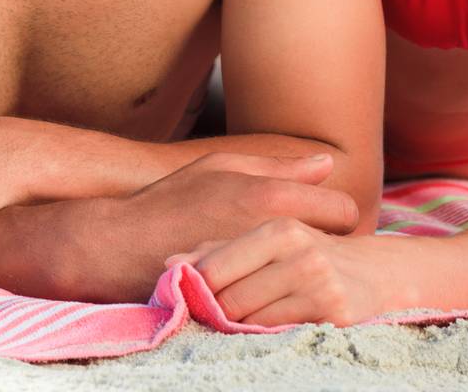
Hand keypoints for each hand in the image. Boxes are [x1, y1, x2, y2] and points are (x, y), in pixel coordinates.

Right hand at [26, 150, 360, 304]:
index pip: (344, 212)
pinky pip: (288, 303)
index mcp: (272, 197)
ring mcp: (261, 273)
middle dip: (329, 246)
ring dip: (308, 273)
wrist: (123, 247)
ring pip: (315, 278)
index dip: (336, 215)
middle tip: (313, 246)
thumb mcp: (224, 166)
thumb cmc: (174, 198)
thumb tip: (328, 163)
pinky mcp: (246, 304)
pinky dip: (284, 295)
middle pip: (336, 248)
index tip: (324, 219)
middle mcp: (273, 236)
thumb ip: (281, 168)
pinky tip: (269, 290)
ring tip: (291, 269)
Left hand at [164, 224, 381, 326]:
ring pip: (253, 321)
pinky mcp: (334, 313)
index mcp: (279, 227)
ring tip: (243, 323)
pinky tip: (268, 331)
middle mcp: (300, 250)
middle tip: (215, 317)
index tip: (193, 299)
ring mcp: (319, 282)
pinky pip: (280, 335)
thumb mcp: (268, 241)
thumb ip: (220, 248)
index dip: (199, 290)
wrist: (376, 274)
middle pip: (232, 299)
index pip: (216, 268)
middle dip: (220, 314)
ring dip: (242, 329)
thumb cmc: (307, 255)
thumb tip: (171, 262)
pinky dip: (267, 337)